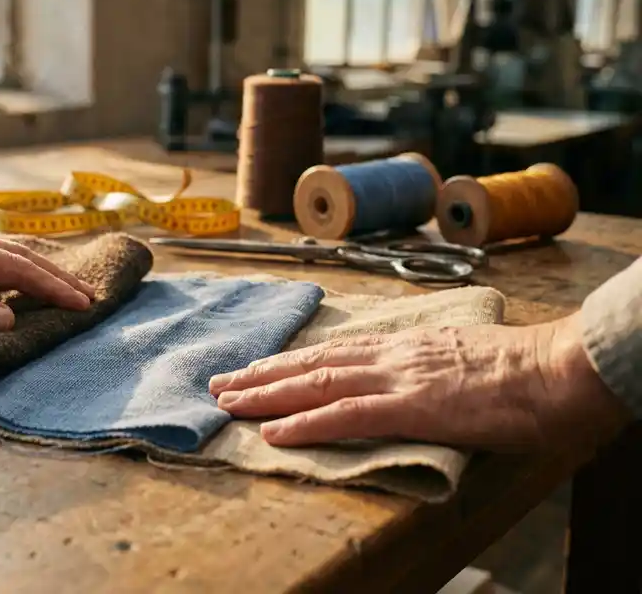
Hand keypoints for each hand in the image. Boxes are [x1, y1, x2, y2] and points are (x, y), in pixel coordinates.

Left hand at [0, 215, 94, 331]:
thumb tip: (8, 319)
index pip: (17, 270)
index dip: (53, 289)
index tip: (86, 305)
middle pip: (17, 257)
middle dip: (55, 277)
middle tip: (89, 296)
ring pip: (1, 257)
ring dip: (35, 272)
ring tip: (61, 288)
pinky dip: (8, 271)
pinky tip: (6, 284)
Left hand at [208, 314, 628, 450]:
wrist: (556, 369)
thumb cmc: (521, 370)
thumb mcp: (461, 358)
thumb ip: (427, 366)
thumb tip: (412, 379)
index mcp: (404, 345)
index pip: (334, 351)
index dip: (290, 360)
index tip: (257, 367)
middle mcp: (390, 355)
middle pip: (312, 363)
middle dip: (263, 374)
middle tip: (222, 383)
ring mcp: (398, 378)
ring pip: (317, 383)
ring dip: (267, 395)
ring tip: (229, 402)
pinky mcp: (410, 406)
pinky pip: (346, 414)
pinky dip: (304, 423)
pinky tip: (274, 431)